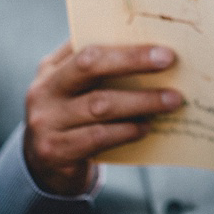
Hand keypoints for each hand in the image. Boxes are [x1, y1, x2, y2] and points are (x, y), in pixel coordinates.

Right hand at [23, 43, 183, 194]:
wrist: (42, 167)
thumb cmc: (71, 117)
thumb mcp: (73, 90)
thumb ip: (97, 71)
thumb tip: (149, 53)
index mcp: (51, 69)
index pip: (86, 47)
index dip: (123, 46)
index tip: (160, 48)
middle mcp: (44, 92)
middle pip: (89, 67)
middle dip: (132, 61)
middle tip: (168, 61)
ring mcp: (46, 123)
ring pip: (99, 106)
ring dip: (140, 101)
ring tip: (170, 100)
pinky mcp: (55, 152)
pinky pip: (98, 137)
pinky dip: (126, 131)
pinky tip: (146, 127)